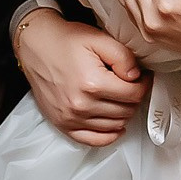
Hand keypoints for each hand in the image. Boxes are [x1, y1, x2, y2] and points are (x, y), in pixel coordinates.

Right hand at [16, 10, 148, 146]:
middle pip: (126, 111)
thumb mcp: (99, 39)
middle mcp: (81, 105)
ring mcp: (71, 118)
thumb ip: (123, 57)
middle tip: (130, 85)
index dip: (144, 84)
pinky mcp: (63, 124)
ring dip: (123, 113)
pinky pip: (93, 140)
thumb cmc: (66, 41)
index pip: (134, 94)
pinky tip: (115, 125)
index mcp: (93, 84)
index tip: (143, 77)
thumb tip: (137, 77)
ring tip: (120, 98)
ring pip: (114, 126)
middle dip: (134, 97)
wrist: (35, 46)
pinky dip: (108, 135)